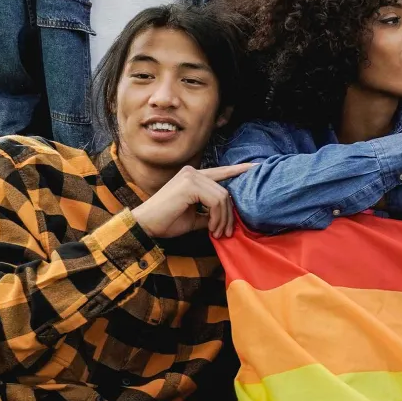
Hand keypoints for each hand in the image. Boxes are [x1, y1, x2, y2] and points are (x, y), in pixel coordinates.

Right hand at [130, 163, 254, 239]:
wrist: (144, 226)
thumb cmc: (166, 222)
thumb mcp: (194, 216)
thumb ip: (211, 212)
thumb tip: (228, 217)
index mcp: (193, 176)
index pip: (222, 171)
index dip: (240, 170)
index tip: (257, 167)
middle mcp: (192, 172)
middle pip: (225, 191)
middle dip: (229, 214)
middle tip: (225, 232)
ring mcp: (190, 176)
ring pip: (223, 197)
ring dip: (223, 219)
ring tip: (217, 233)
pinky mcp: (189, 185)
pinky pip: (216, 201)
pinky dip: (217, 217)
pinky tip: (212, 228)